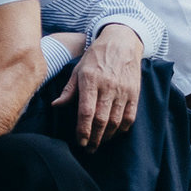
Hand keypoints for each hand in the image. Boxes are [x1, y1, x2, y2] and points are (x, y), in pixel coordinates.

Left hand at [56, 24, 143, 150]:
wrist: (122, 41)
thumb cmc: (96, 56)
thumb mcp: (78, 69)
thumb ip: (69, 90)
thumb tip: (55, 105)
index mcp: (90, 80)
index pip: (86, 112)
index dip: (83, 130)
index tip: (80, 141)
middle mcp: (107, 86)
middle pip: (101, 120)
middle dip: (95, 138)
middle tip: (89, 148)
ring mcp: (123, 90)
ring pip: (116, 121)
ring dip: (107, 135)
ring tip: (100, 142)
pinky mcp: (134, 92)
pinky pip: (130, 116)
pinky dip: (123, 128)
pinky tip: (115, 132)